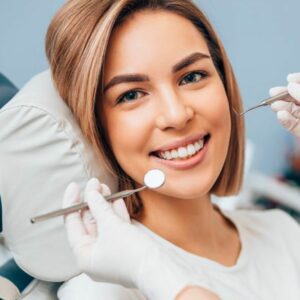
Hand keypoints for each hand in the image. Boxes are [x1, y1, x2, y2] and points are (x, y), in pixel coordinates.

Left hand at [63, 178, 204, 299]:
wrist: (158, 267)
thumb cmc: (131, 253)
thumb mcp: (111, 226)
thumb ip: (99, 207)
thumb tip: (91, 193)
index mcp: (84, 255)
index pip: (72, 224)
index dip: (72, 203)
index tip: (75, 186)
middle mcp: (95, 254)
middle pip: (89, 222)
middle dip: (92, 201)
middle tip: (94, 183)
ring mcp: (110, 250)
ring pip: (104, 222)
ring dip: (105, 204)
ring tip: (104, 187)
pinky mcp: (124, 246)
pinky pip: (116, 227)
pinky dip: (116, 213)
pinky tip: (116, 199)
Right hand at [270, 73, 299, 136]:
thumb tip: (290, 86)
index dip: (298, 80)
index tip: (289, 78)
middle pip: (295, 97)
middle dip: (284, 95)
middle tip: (273, 92)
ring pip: (291, 110)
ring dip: (281, 106)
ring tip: (274, 105)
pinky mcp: (299, 130)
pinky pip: (291, 125)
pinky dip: (284, 120)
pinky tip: (281, 115)